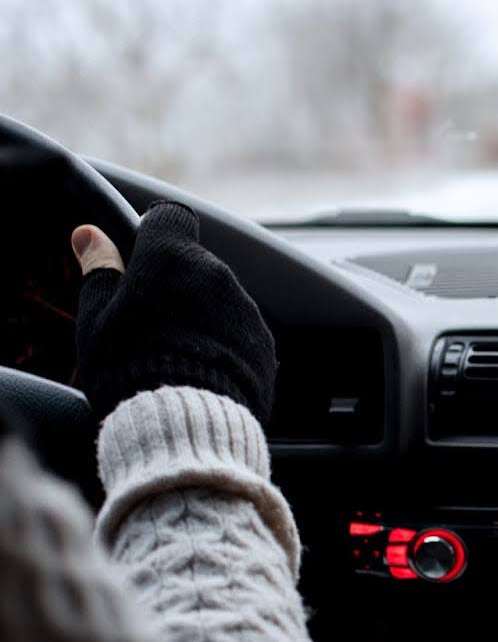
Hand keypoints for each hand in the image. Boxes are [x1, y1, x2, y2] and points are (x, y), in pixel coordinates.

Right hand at [72, 202, 276, 421]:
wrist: (186, 424)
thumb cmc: (129, 369)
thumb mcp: (97, 319)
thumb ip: (99, 271)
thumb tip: (90, 234)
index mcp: (172, 259)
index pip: (170, 217)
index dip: (153, 232)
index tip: (139, 254)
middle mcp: (218, 275)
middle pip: (194, 263)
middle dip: (173, 282)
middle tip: (147, 319)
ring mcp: (246, 310)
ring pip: (218, 298)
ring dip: (199, 313)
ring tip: (172, 352)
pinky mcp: (263, 344)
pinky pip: (239, 330)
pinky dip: (221, 341)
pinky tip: (199, 370)